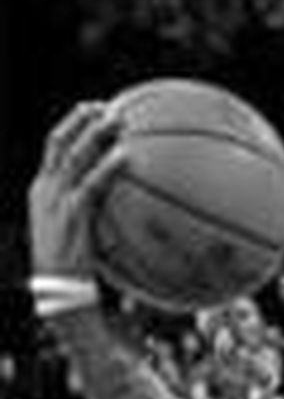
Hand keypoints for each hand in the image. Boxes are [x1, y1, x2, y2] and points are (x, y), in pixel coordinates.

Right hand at [29, 100, 124, 282]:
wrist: (60, 292)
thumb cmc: (72, 270)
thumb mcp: (75, 234)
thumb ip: (88, 212)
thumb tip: (116, 204)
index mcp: (42, 190)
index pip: (53, 147)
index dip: (71, 126)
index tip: (91, 111)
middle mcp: (44, 189)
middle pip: (59, 141)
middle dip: (80, 120)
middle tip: (104, 106)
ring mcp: (56, 201)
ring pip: (74, 155)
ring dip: (95, 134)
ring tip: (117, 120)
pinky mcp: (71, 215)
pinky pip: (92, 183)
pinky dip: (108, 166)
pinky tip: (125, 156)